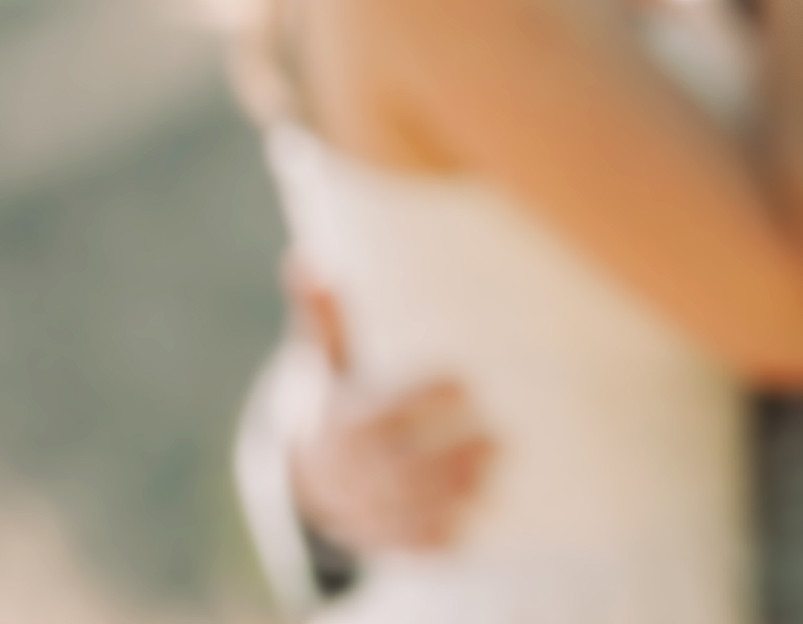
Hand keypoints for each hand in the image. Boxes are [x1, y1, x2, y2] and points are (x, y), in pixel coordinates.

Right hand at [283, 264, 495, 552]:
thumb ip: (324, 314)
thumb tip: (304, 257)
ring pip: (405, 509)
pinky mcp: (381, 536)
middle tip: (498, 436)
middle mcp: (344, 473)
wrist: (308, 468)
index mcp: (334, 424)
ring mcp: (361, 509)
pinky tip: (474, 513)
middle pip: (394, 471)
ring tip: (495, 465)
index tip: (460, 379)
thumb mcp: (326, 356)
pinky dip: (439, 535)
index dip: (418, 401)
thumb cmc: (335, 395)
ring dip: (453, 492)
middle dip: (444, 458)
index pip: (374, 418)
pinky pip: (408, 543)